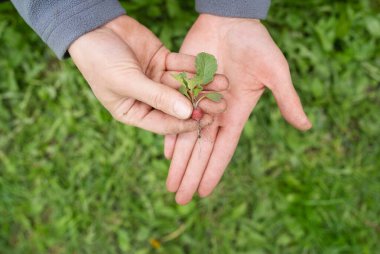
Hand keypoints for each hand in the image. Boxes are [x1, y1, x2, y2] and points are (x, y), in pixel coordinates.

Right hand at [68, 15, 226, 134]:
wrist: (93, 27)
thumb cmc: (100, 60)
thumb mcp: (127, 81)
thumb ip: (157, 97)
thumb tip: (187, 114)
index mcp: (135, 112)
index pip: (164, 123)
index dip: (184, 123)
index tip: (205, 122)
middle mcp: (148, 99)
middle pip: (178, 105)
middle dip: (199, 104)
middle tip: (220, 104)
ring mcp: (156, 79)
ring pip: (183, 85)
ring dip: (202, 84)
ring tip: (223, 83)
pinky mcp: (162, 61)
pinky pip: (181, 66)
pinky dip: (194, 66)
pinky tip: (211, 67)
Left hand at [165, 14, 311, 204]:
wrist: (230, 19)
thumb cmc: (256, 43)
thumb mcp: (275, 72)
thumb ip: (286, 99)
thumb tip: (306, 127)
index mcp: (235, 113)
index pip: (223, 149)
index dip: (213, 171)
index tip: (203, 193)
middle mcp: (215, 111)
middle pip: (200, 150)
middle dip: (191, 174)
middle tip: (180, 200)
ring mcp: (197, 100)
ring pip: (184, 137)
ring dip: (178, 163)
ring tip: (170, 185)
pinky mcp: (182, 86)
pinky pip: (172, 114)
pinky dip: (168, 134)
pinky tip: (165, 153)